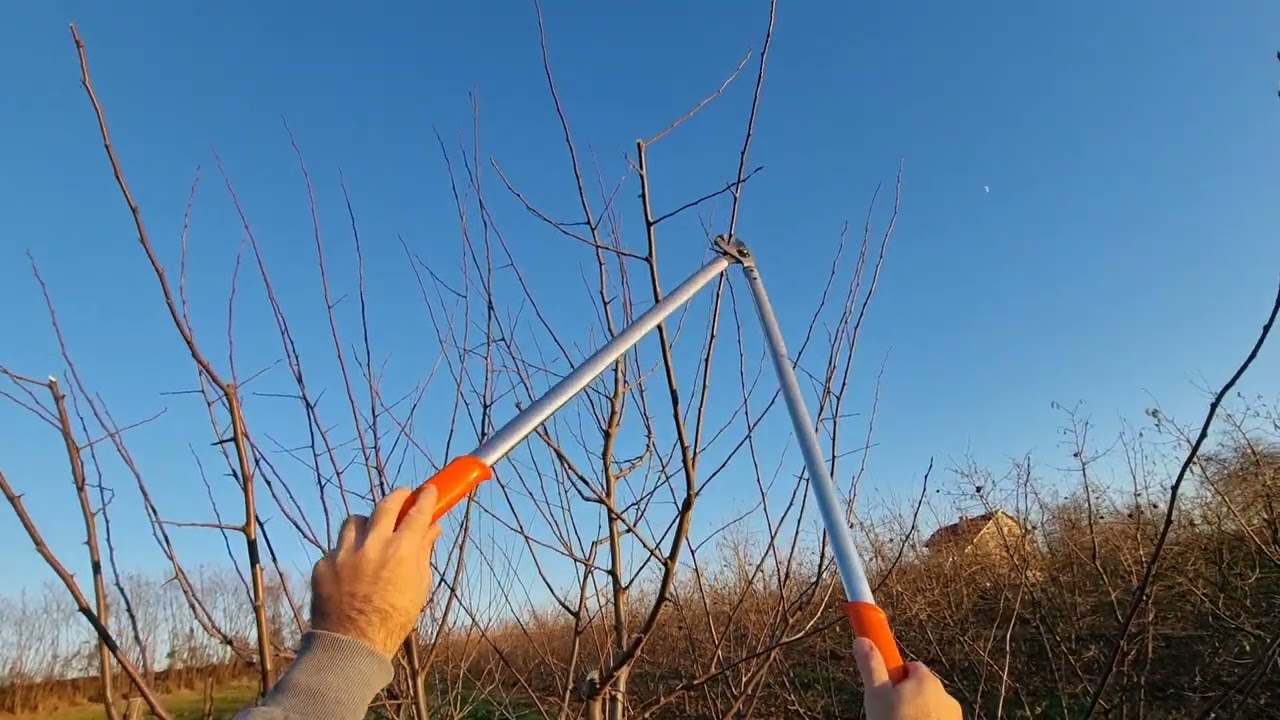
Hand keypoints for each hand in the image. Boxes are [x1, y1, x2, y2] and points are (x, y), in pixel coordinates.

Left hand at [309, 486, 441, 656]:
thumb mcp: (418, 586)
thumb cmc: (392, 620)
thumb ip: (423, 552)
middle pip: (386, 505)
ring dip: (367, 523)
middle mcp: (372, 544)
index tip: (430, 490)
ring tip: (372, 535)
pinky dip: (347, 553)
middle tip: (403, 495)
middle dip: (398, 496)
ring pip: (356, 520)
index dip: (426, 498)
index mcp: (401, 551)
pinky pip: (338, 547)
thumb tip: (432, 528)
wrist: (352, 646)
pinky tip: (351, 571)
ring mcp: (344, 552)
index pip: (417, 512)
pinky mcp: (324, 563)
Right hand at [854, 638, 962, 719]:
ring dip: (917, 714)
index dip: (896, 677)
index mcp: (927, 681)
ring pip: (930, 708)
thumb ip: (871, 667)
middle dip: (906, 697)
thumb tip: (862, 640)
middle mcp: (945, 696)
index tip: (886, 689)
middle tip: (888, 713)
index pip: (911, 667)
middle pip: (921, 688)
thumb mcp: (876, 696)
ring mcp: (954, 717)